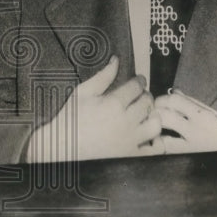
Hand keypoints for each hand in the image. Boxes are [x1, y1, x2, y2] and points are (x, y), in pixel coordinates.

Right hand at [25, 56, 161, 162]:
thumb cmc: (70, 119)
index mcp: (114, 103)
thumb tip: (116, 60)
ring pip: (155, 124)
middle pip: (148, 102)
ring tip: (144, 115)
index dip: (139, 80)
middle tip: (139, 96)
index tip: (138, 80)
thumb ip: (103, 76)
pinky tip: (146, 136)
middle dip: (145, 96)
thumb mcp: (83, 92)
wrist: (61, 147)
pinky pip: (154, 149)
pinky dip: (155, 142)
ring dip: (152, 116)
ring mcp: (130, 140)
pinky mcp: (131, 156)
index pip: (137, 86)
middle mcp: (126, 122)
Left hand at [154, 91, 216, 153]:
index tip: (160, 103)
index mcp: (202, 115)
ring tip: (154, 129)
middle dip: (154, 113)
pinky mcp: (185, 160)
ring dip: (154, 132)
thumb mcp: (212, 114)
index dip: (162, 99)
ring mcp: (189, 148)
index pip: (174, 100)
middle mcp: (195, 131)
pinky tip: (158, 143)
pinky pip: (166, 152)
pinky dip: (159, 146)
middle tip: (153, 115)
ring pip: (162, 138)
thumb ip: (192, 103)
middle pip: (165, 116)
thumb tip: (174, 91)